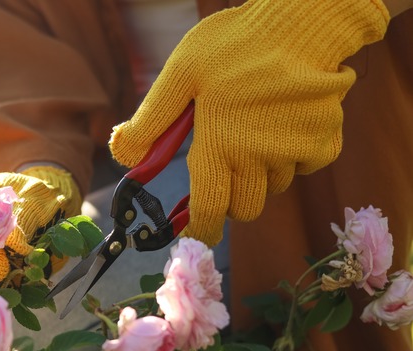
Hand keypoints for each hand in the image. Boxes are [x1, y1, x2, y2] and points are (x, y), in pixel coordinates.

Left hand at [109, 0, 388, 245]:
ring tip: (254, 130)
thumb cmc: (234, 45)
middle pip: (244, 209)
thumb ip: (150, 121)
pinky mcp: (325, 143)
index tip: (196, 231)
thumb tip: (122, 158)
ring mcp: (295, 153)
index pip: (209, 210)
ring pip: (273, 187)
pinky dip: (291, 156)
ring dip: (260, 174)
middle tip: (224, 166)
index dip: (201, 228)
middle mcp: (258, 159)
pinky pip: (303, 168)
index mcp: (219, 145)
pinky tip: (284, 123)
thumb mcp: (180, 75)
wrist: (304, 22)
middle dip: (230, 199)